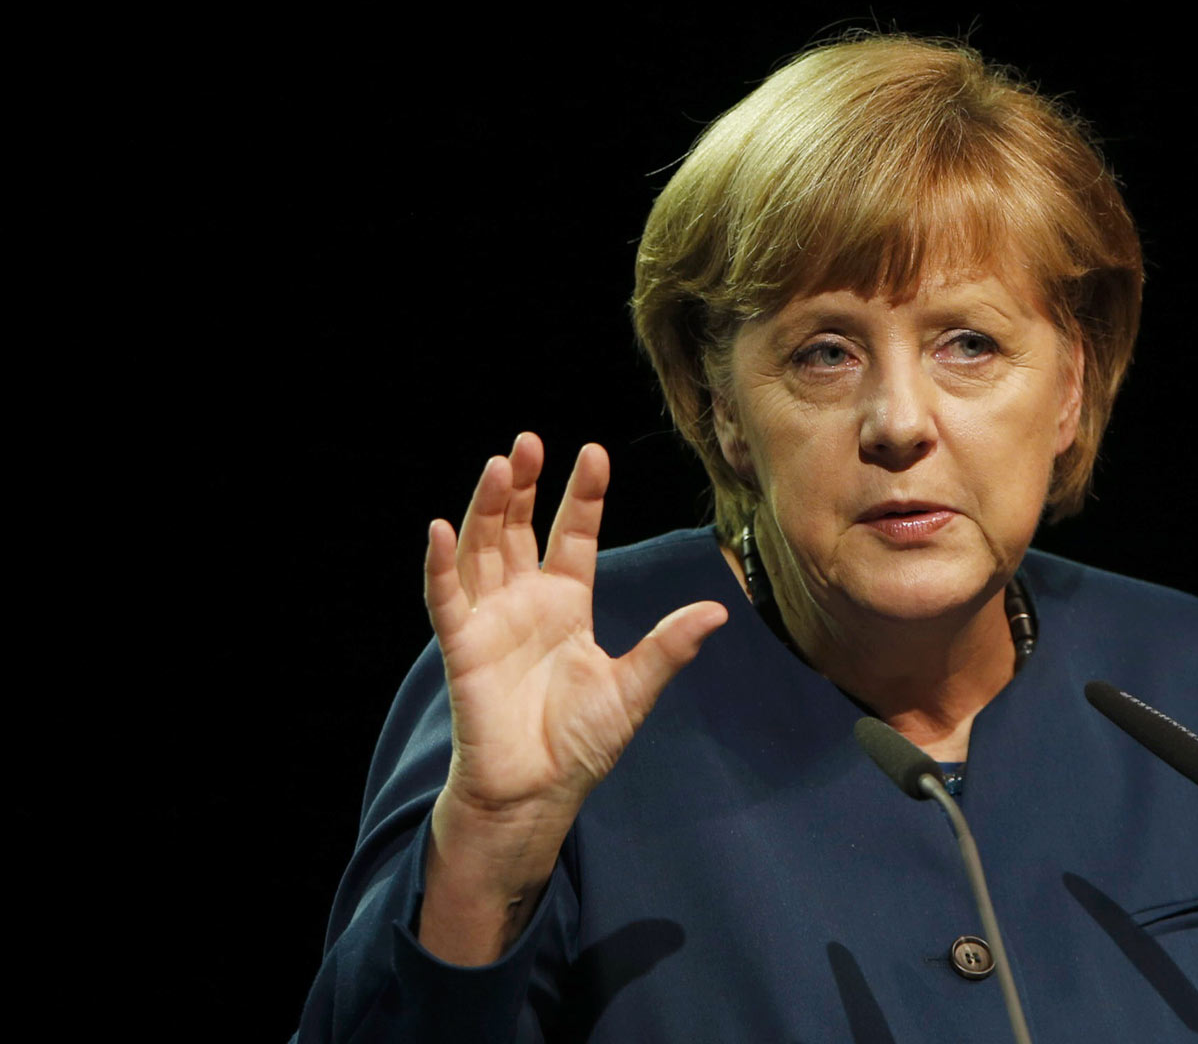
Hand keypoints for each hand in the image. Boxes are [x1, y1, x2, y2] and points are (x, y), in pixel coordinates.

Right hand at [419, 433, 725, 960]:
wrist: (538, 793)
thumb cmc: (581, 743)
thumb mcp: (633, 688)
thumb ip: (668, 647)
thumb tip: (718, 610)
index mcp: (567, 605)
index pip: (573, 535)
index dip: (582, 495)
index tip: (594, 452)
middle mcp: (526, 603)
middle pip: (521, 529)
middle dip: (526, 485)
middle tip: (529, 441)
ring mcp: (492, 621)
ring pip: (483, 549)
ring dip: (488, 508)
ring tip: (500, 465)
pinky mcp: (462, 647)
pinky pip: (447, 598)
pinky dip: (442, 564)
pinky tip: (441, 528)